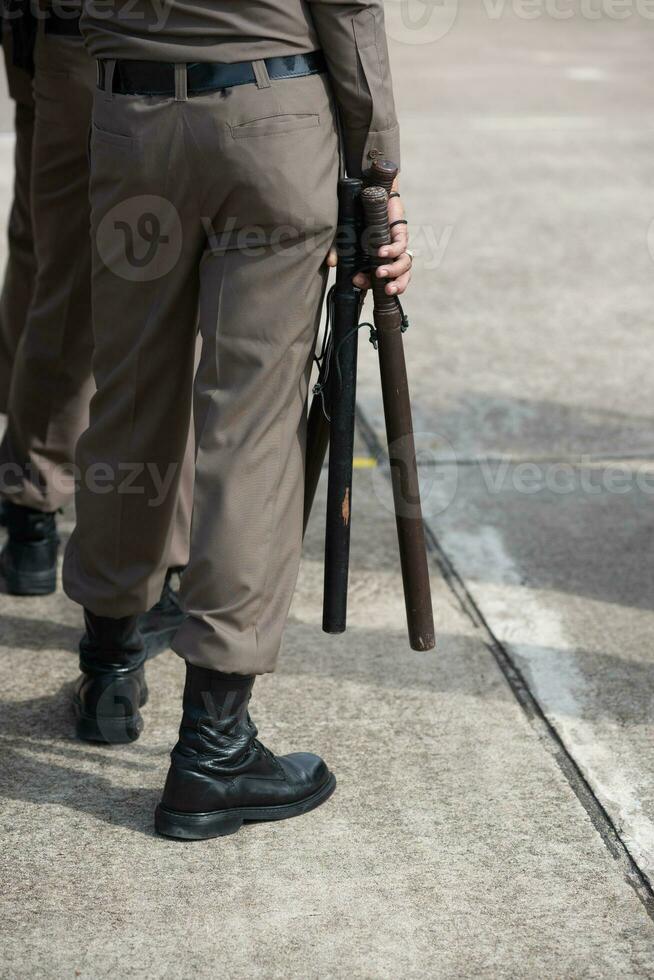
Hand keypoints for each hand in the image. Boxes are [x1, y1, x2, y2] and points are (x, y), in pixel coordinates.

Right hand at [326, 178, 411, 296]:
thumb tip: (331, 263)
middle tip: (387, 290)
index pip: (380, 279)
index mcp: (378, 260)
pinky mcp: (400, 230)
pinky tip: (380, 252)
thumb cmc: (356, 214)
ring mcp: (397, 243)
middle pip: (401, 277)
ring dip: (394, 271)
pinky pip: (401, 245)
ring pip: (405, 264)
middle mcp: (390, 254)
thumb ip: (337, 249)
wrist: (368, 189)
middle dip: (396, 286)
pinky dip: (391, 251)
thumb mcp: (344, 234)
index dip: (371, 285)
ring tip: (380, 273)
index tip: (357, 281)